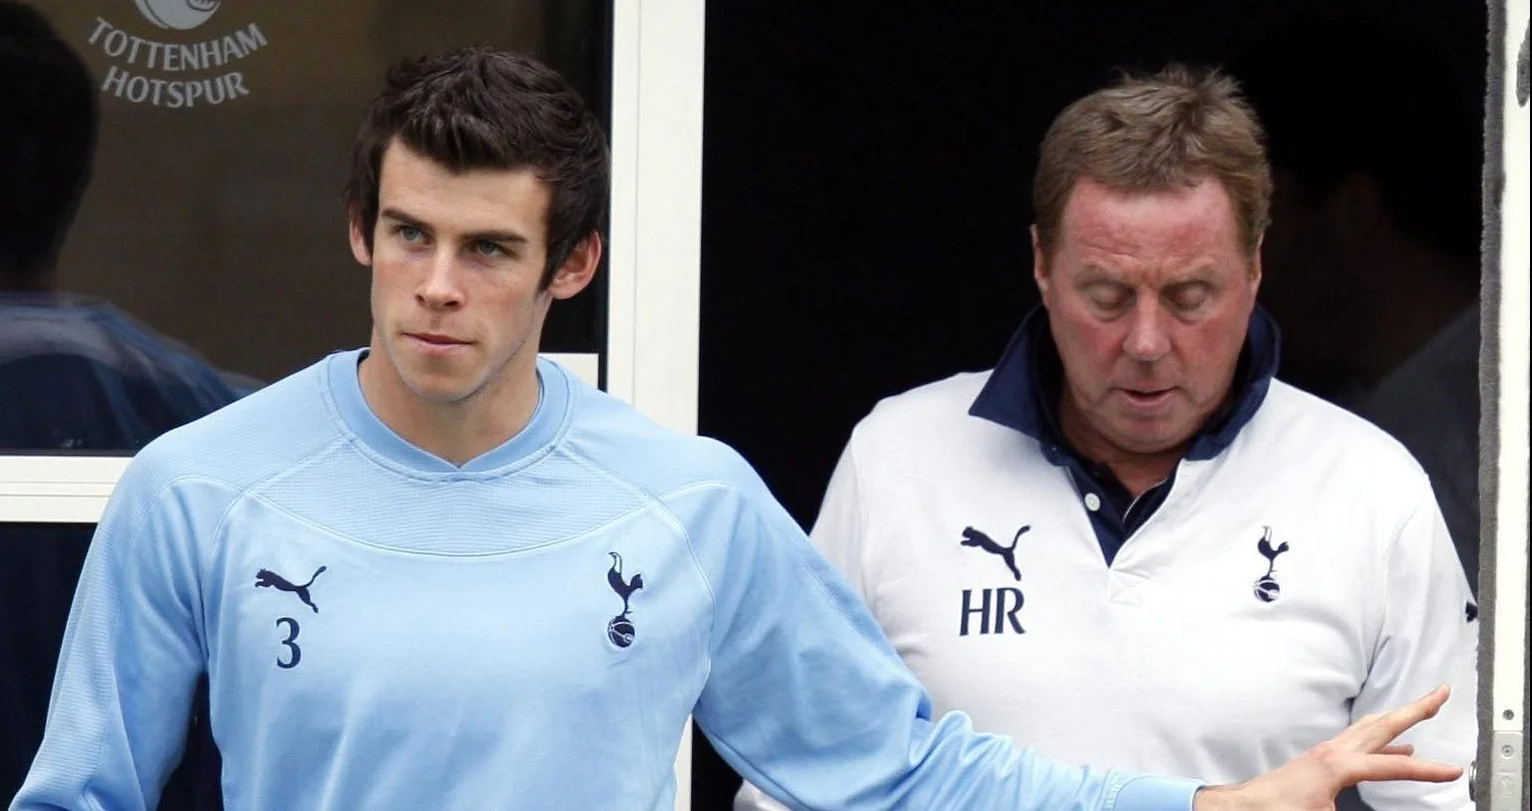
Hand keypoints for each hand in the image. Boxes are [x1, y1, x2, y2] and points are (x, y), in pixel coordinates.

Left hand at [1193, 684, 1462, 810]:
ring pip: (1371, 728)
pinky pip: (1361, 744)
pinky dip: (1384, 740)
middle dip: (1415, 708)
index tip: (1454, 770)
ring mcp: (1327, 752)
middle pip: (1384, 724)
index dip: (1427, 771)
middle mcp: (1334, 750)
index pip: (1393, 766)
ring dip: (1400, 718)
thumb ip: (1354, 810)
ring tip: (1424, 710)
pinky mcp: (1322, 759)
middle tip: (1441, 692)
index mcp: (1338, 764)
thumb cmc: (1277, 810)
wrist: (1245, 807)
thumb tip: (1376, 808)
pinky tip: (1397, 746)